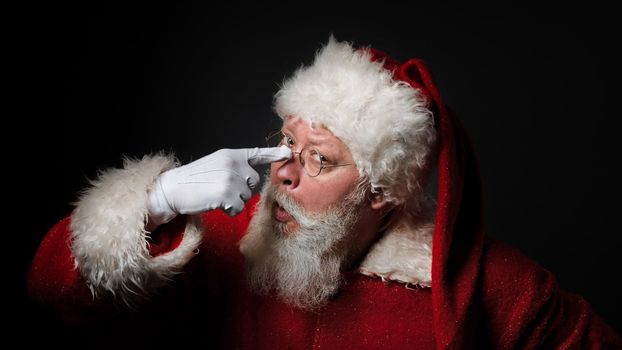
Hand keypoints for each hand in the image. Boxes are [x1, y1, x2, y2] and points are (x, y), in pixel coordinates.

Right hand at [147, 146, 290, 226]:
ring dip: (234, 201)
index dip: (273, 154)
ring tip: (215, 195)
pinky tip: (215, 204)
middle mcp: (233, 164)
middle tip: (221, 189)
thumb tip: (252, 178)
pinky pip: (238, 208)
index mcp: (230, 155)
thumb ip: (234, 167)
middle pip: (254, 182)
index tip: (288, 153)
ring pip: (246, 196)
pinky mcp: (227, 194)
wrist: (173, 189)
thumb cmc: (193, 180)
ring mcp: (231, 178)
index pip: (256, 153)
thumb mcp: (215, 165)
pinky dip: (229, 210)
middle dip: (242, 189)